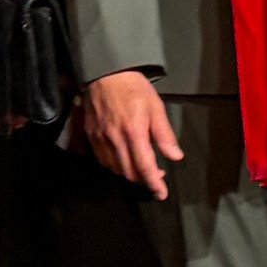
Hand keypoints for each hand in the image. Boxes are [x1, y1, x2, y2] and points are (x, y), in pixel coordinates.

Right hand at [77, 68, 185, 198]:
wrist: (105, 73)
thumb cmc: (132, 87)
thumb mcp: (156, 107)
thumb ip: (164, 135)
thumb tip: (175, 156)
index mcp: (134, 132)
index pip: (145, 167)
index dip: (154, 183)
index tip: (161, 193)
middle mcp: (115, 139)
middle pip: (129, 172)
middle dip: (143, 179)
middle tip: (155, 175)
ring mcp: (100, 138)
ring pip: (115, 168)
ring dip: (129, 172)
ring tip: (140, 165)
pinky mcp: (91, 135)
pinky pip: (102, 159)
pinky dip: (114, 164)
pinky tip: (123, 157)